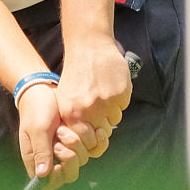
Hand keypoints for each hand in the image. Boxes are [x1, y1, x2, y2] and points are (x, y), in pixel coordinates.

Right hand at [17, 83, 82, 189]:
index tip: (58, 162)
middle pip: (70, 173)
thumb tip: (41, 175)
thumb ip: (41, 151)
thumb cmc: (36, 109)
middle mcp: (53, 158)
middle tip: (61, 136)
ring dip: (76, 144)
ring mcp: (66, 149)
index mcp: (37, 160)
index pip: (50, 183)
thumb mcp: (37, 129)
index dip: (58, 176)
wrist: (45, 89)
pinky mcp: (77, 140)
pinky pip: (90, 149)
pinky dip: (91, 141)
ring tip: (64, 127)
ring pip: (81, 160)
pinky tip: (85, 129)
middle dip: (69, 157)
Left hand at [57, 36, 132, 159]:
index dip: (93, 140)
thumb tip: (86, 140)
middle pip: (103, 134)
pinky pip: (123, 106)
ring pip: (115, 120)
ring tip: (103, 93)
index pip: (87, 142)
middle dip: (103, 127)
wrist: (89, 46)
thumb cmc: (76, 72)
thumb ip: (73, 120)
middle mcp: (88, 111)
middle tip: (101, 112)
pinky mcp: (121, 94)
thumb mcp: (66, 97)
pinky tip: (111, 85)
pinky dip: (119, 99)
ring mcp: (106, 103)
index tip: (94, 133)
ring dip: (111, 111)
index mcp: (72, 113)